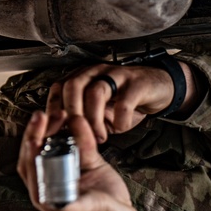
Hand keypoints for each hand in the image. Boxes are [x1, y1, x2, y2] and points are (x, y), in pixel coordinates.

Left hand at [17, 111, 154, 210]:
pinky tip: (80, 118)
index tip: (34, 131)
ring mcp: (70, 170)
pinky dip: (79, 131)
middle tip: (43, 114)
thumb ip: (72, 207)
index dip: (30, 147)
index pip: (30, 166)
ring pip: (58, 143)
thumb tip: (57, 204)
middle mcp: (54, 180)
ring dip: (57, 128)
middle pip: (38, 151)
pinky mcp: (87, 164)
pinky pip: (80, 143)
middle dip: (39, 132)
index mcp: (45, 195)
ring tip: (61, 112)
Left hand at [42, 60, 193, 143]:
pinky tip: (120, 128)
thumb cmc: (125, 102)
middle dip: (71, 114)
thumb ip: (83, 122)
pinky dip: (120, 119)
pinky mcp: (137, 83)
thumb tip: (65, 139)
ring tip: (99, 138)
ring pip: (95, 91)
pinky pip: (124, 101)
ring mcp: (116, 75)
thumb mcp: (99, 113)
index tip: (54, 130)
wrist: (158, 88)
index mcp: (83, 78)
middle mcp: (96, 72)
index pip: (59, 88)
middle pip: (73, 86)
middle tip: (77, 135)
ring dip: (94, 119)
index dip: (53, 109)